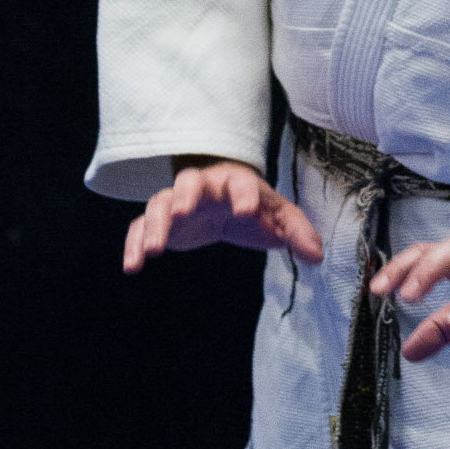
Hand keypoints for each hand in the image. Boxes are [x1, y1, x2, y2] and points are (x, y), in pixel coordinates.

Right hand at [123, 157, 324, 275]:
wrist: (233, 206)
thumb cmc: (259, 209)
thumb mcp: (282, 219)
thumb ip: (299, 234)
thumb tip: (317, 256)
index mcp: (237, 182)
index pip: (242, 182)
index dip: (245, 194)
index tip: (247, 212)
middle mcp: (204, 186)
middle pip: (190, 182)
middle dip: (186, 195)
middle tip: (183, 212)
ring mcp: (178, 201)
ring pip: (160, 204)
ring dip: (155, 224)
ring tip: (154, 251)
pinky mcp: (162, 222)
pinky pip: (140, 227)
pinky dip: (134, 244)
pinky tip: (132, 267)